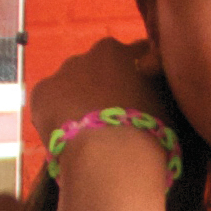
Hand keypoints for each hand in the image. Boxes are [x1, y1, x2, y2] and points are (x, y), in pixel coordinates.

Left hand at [29, 36, 171, 155]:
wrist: (111, 159)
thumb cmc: (150, 137)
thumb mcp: (168, 107)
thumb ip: (157, 89)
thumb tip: (149, 86)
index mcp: (132, 52)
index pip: (137, 56)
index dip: (137, 79)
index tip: (139, 101)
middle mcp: (97, 50)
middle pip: (99, 68)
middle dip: (103, 88)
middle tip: (111, 120)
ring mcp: (67, 68)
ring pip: (72, 83)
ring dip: (78, 101)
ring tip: (87, 134)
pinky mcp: (43, 90)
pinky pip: (49, 102)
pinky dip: (55, 116)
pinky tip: (67, 138)